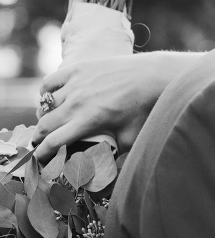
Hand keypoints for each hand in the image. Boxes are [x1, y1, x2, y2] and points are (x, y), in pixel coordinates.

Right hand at [32, 53, 172, 160]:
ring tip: (47, 123)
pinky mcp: (77, 69)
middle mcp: (77, 102)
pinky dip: (44, 93)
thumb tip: (105, 168)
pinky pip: (49, 82)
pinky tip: (48, 99)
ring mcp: (75, 84)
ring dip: (43, 116)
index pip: (54, 142)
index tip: (40, 159)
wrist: (153, 76)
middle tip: (40, 143)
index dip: (43, 154)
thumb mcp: (131, 137)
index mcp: (88, 121)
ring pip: (45, 104)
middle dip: (39, 137)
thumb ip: (116, 153)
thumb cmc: (144, 108)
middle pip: (45, 124)